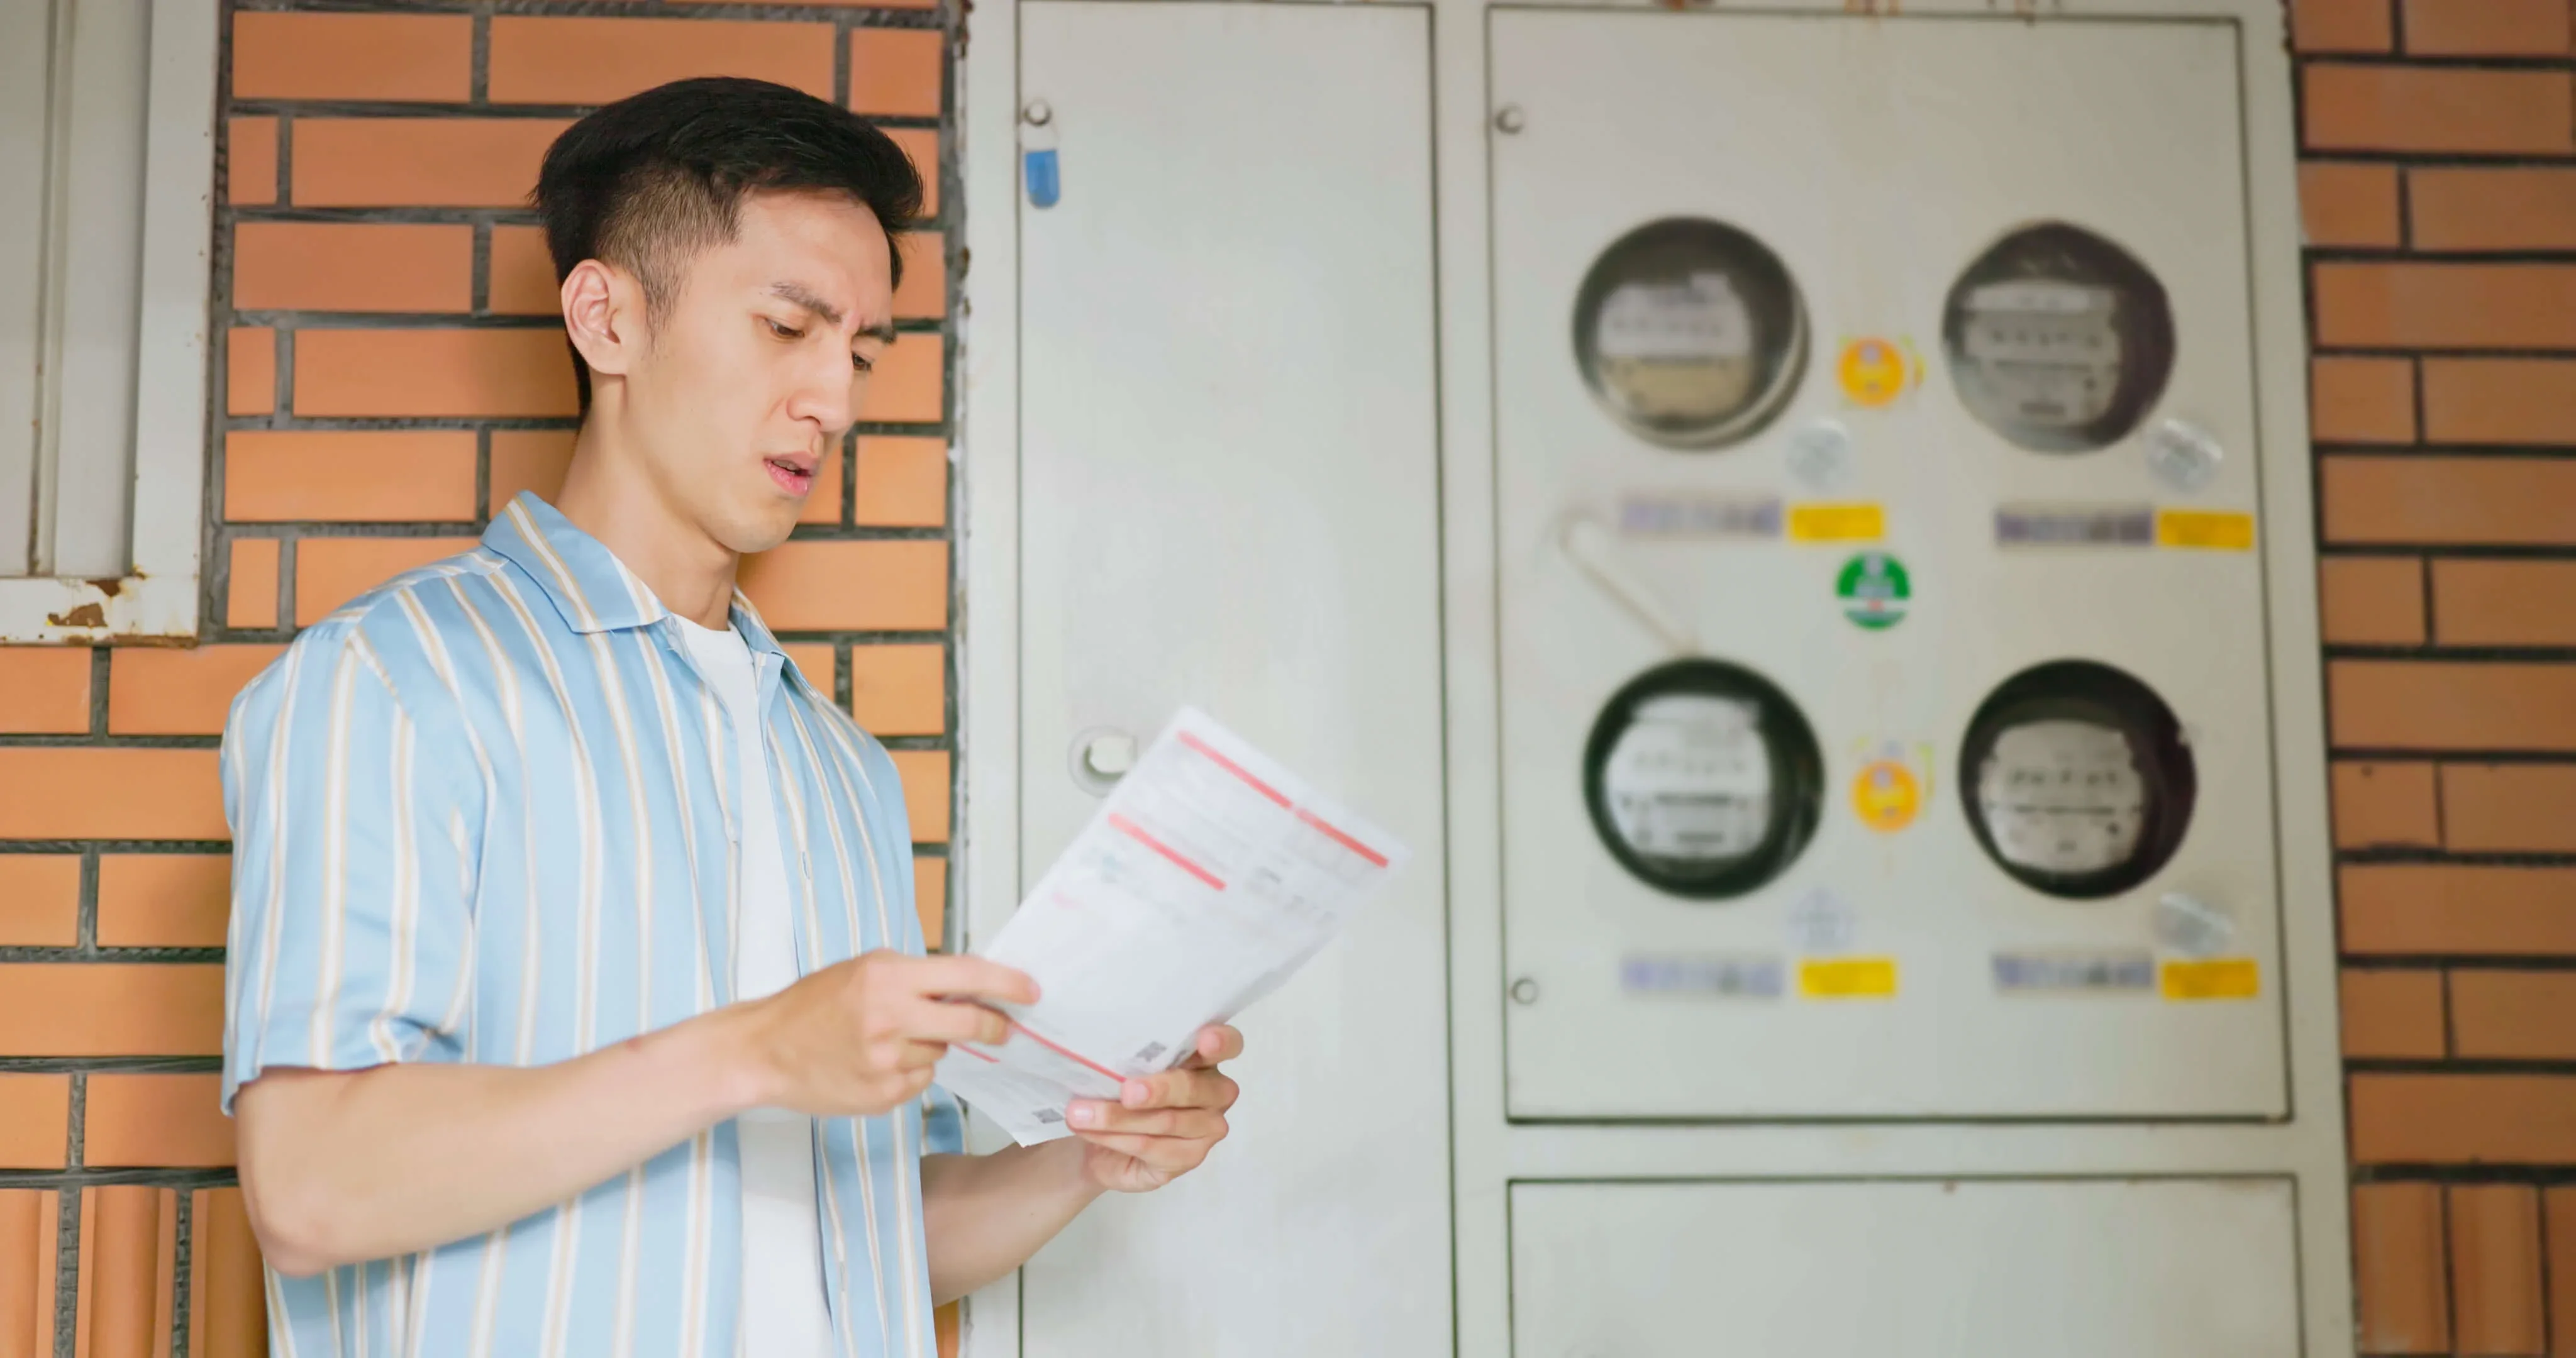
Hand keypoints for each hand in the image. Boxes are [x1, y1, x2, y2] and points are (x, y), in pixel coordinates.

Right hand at [738, 950, 1036, 1118]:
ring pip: (941, 1053)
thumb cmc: (814, 1003)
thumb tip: (971, 985)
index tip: (1032, 990)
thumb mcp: (864, 969)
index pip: (967, 975)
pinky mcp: (882, 1096)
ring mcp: (887, 1062)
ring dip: (933, 1045)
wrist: (764, 1050)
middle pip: (969, 1023)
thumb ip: (916, 975)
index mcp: (888, 976)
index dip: (1007, 983)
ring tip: (891, 1039)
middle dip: (995, 1026)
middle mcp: (890, 1017)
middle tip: (1004, 1027)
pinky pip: (919, 1079)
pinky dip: (910, 1070)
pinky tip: (876, 1062)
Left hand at [1066, 1025, 1242, 1193]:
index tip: (1205, 1041)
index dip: (1220, 1041)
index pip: (1229, 1044)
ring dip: (1118, 1118)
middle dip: (1157, 1089)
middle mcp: (1215, 1092)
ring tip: (1080, 1114)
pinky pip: (1153, 1148)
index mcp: (1205, 1058)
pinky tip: (1090, 1132)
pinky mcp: (1190, 1158)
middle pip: (1193, 1088)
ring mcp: (1207, 1128)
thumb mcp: (1122, 1068)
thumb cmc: (1117, 1092)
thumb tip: (1103, 1050)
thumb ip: (1130, 1058)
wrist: (1098, 1139)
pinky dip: (1117, 1139)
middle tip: (1125, 1092)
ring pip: (1167, 1121)